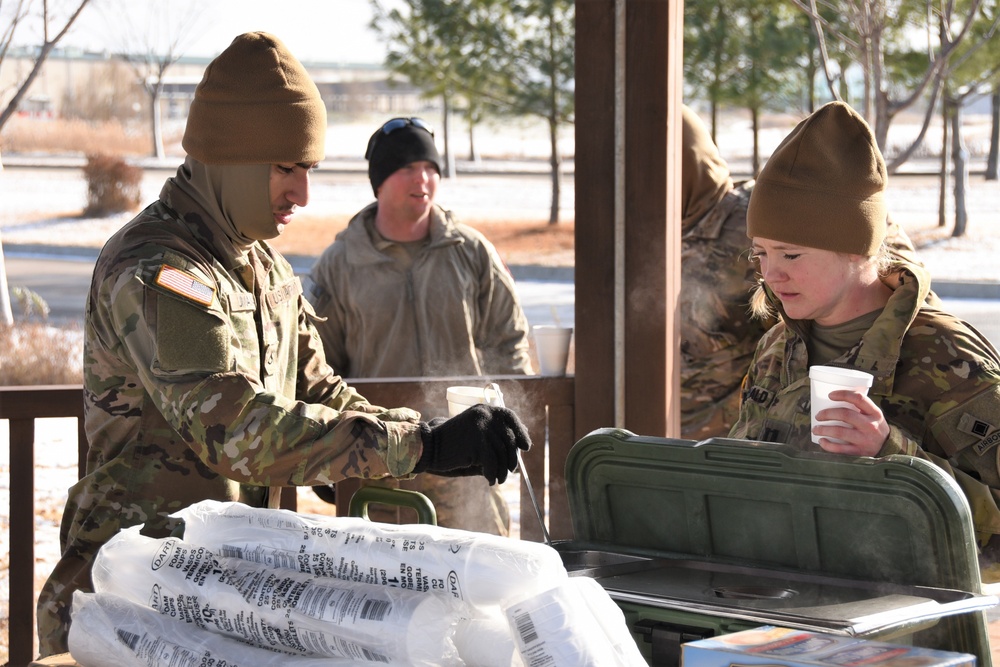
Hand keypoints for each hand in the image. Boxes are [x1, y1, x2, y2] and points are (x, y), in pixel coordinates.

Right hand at [414, 404, 530, 484]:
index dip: (520, 432)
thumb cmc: (454, 444)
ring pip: (502, 453)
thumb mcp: (476, 434)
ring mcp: (481, 428)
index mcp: (484, 409)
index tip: (526, 447)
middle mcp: (484, 415)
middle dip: (512, 457)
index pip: (509, 416)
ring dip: (502, 470)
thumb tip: (522, 448)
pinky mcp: (476, 443)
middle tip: (510, 471)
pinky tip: (490, 480)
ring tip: (498, 479)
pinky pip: (492, 463)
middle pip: (509, 438)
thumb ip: (496, 437)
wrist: (430, 447)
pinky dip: (493, 474)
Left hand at [813, 390, 889, 455]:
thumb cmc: (875, 427)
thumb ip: (860, 407)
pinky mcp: (859, 452)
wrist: (888, 448)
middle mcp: (870, 425)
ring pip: (839, 432)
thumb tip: (835, 398)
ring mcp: (865, 439)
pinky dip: (828, 445)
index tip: (830, 395)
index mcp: (875, 413)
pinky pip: (840, 449)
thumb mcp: (874, 415)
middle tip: (818, 415)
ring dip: (823, 429)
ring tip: (816, 428)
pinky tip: (821, 441)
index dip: (843, 394)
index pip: (858, 399)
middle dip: (827, 413)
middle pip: (845, 415)